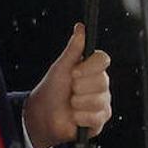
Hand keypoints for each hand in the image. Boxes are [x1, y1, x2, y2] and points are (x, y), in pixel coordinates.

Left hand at [23, 23, 111, 147]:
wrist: (44, 114)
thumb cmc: (53, 88)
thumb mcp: (61, 66)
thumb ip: (74, 48)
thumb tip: (81, 27)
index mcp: (93, 68)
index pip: (103, 60)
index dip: (89, 67)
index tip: (74, 72)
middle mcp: (101, 84)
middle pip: (102, 81)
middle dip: (79, 88)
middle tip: (70, 90)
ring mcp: (102, 102)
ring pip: (98, 100)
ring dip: (77, 104)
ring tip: (70, 104)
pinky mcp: (100, 120)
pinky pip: (96, 117)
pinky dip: (80, 117)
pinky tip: (74, 116)